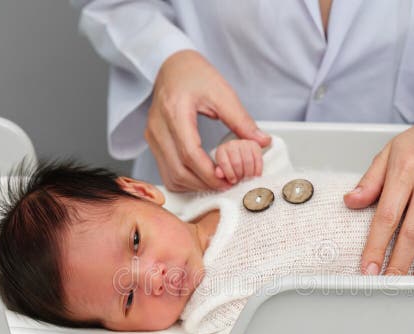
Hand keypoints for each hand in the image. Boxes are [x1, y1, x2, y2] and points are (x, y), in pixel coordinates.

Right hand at [145, 50, 270, 191]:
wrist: (172, 66)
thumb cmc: (195, 74)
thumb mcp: (222, 92)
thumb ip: (241, 120)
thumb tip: (261, 141)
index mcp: (175, 111)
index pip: (189, 153)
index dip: (209, 173)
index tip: (229, 179)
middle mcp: (158, 126)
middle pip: (178, 170)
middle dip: (204, 183)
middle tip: (227, 183)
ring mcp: (152, 136)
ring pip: (170, 175)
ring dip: (194, 186)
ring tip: (216, 181)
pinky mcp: (152, 142)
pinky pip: (166, 172)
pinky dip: (183, 181)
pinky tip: (201, 177)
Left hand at [214, 139, 263, 183]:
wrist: (240, 157)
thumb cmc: (230, 167)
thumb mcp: (223, 171)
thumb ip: (220, 173)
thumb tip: (219, 174)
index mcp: (221, 151)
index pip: (224, 162)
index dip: (229, 174)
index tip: (233, 181)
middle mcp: (232, 144)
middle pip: (237, 163)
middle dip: (239, 175)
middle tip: (241, 180)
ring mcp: (244, 143)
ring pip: (248, 162)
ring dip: (248, 174)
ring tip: (247, 178)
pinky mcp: (255, 146)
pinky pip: (258, 160)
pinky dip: (257, 170)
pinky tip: (255, 175)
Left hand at [344, 113, 413, 275]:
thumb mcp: (390, 152)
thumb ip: (370, 180)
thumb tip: (350, 202)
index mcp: (406, 170)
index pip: (387, 216)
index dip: (376, 246)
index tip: (367, 268)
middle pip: (413, 233)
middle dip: (398, 264)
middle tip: (387, 285)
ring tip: (412, 287)